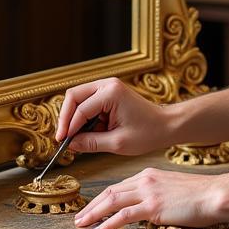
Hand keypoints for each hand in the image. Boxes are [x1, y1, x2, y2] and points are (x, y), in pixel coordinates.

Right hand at [56, 77, 171, 155]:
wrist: (166, 125)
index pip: (80, 109)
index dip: (68, 127)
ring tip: (75, 138)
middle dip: (66, 118)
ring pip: (78, 98)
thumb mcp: (118, 143)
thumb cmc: (148, 133)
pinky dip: (84, 117)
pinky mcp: (108, 93)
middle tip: (62, 138)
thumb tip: (70, 144)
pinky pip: (88, 102)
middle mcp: (107, 84)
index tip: (62, 143)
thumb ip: (91, 143)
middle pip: (73, 96)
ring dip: (74, 118)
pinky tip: (87, 132)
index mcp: (110, 93)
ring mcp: (107, 86)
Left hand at [74, 168, 224, 228]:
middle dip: (92, 205)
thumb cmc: (199, 195)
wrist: (214, 194)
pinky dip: (108, 223)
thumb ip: (156, 196)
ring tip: (81, 224)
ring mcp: (148, 192)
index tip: (92, 208)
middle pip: (110, 192)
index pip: (119, 187)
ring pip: (112, 201)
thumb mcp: (172, 190)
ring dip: (93, 214)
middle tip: (79, 217)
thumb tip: (147, 211)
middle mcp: (145, 180)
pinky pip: (124, 215)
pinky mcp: (154, 206)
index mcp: (149, 175)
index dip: (102, 199)